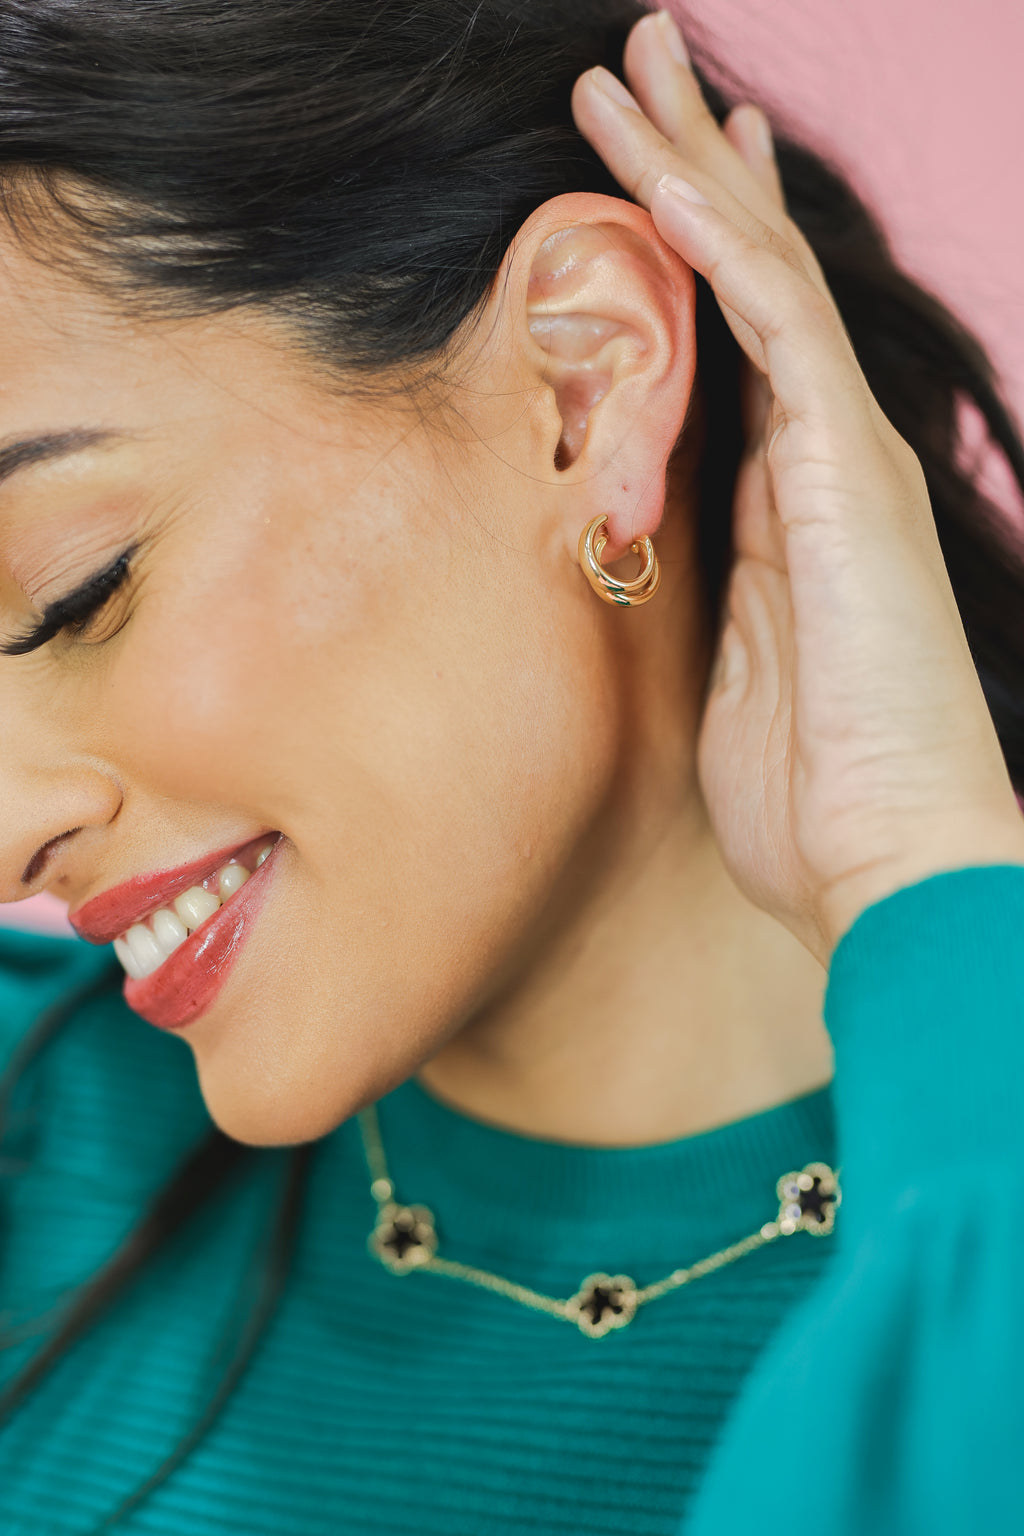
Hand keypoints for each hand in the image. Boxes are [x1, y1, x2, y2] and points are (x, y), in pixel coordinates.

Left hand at [572, 10, 1023, 965]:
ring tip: (634, 67)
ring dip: (692, 166)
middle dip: (692, 161)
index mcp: (791, 500)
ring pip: (765, 271)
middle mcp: (825, 455)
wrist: (890, 858)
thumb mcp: (730, 667)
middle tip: (640, 62)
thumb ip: (708, 580)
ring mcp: (843, 455)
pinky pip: (779, 330)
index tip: (655, 166)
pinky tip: (664, 177)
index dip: (700, 243)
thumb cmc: (810, 793)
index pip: (743, 338)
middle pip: (754, 275)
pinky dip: (721, 247)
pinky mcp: (845, 474)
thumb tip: (660, 535)